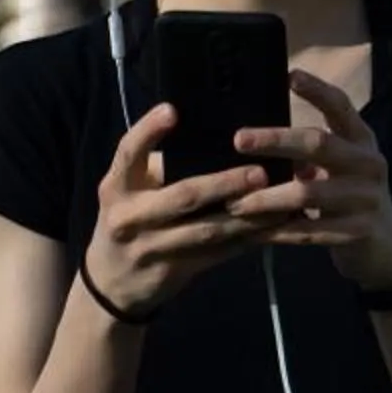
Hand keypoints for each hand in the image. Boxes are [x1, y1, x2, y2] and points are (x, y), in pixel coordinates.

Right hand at [80, 103, 282, 321]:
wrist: (112, 282)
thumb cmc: (129, 219)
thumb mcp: (128, 191)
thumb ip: (157, 168)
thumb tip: (212, 136)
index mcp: (116, 187)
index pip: (128, 153)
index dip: (148, 130)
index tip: (173, 110)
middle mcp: (129, 216)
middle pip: (182, 196)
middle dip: (223, 184)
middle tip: (259, 172)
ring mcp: (151, 247)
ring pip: (207, 230)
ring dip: (246, 217)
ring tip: (279, 201)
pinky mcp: (174, 270)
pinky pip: (217, 253)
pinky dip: (246, 239)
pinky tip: (272, 227)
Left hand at [226, 68, 391, 291]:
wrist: (386, 245)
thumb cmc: (350, 195)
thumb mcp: (340, 166)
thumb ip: (310, 150)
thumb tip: (254, 136)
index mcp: (361, 140)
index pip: (341, 106)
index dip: (317, 90)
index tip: (290, 75)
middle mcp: (368, 163)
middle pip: (319, 144)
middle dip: (276, 140)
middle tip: (239, 139)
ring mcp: (366, 198)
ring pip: (309, 194)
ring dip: (268, 198)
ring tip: (235, 204)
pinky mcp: (358, 232)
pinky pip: (311, 232)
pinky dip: (280, 232)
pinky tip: (254, 234)